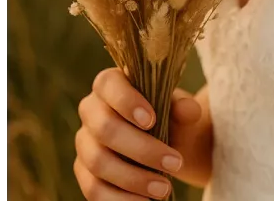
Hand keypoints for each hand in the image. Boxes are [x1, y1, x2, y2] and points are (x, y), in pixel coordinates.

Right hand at [74, 67, 209, 198]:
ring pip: (99, 162)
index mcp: (109, 84)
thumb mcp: (178, 108)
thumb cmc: (167, 115)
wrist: (165, 141)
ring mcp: (84, 143)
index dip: (126, 101)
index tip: (153, 121)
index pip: (107, 84)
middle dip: (141, 149)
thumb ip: (183, 106)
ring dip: (134, 179)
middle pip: (104, 129)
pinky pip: (93, 190)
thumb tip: (190, 110)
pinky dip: (120, 199)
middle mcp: (90, 110)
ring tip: (165, 189)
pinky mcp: (83, 172)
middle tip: (175, 163)